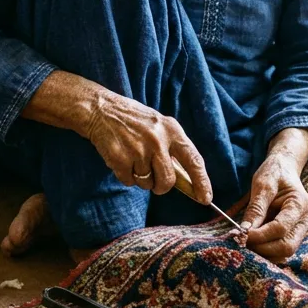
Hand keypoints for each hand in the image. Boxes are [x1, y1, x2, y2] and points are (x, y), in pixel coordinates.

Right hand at [22, 71, 211, 199]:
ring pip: (147, 183)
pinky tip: (121, 158)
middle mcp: (157, 140)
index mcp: (172, 130)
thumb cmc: (134, 121)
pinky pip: (129, 181)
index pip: (194, 160)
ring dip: (141, 179)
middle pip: (168, 181)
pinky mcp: (120, 158)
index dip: (201, 182)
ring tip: (133, 158)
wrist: (101, 109)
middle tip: (155, 182)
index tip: (205, 198)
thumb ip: (173, 149)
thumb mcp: (159, 126)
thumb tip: (187, 181)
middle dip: (161, 187)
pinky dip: (125, 175)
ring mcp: (138, 150)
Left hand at [241, 153, 307, 261]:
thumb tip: (245, 230)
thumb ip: (256, 208)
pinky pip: (281, 250)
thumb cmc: (274, 173)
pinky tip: (254, 242)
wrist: (284, 169)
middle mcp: (305, 220)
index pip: (281, 228)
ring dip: (264, 252)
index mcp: (300, 204)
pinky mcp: (294, 234)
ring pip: (285, 253)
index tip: (241, 234)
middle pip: (287, 247)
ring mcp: (302, 229)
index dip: (260, 235)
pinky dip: (267, 250)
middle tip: (242, 242)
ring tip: (246, 242)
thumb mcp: (263, 184)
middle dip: (263, 248)